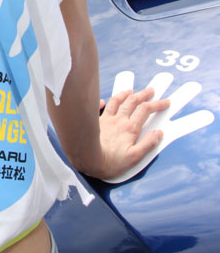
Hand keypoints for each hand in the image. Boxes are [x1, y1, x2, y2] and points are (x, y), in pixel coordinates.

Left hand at [98, 71, 214, 183]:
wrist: (86, 159)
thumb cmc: (110, 162)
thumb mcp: (134, 157)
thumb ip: (148, 144)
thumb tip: (159, 133)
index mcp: (130, 128)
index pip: (146, 110)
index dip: (157, 104)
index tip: (166, 102)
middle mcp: (118, 120)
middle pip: (133, 101)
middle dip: (144, 94)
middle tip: (151, 90)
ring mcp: (106, 119)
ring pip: (116, 101)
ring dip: (125, 95)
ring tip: (131, 91)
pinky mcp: (94, 121)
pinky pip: (99, 107)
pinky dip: (102, 102)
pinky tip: (103, 101)